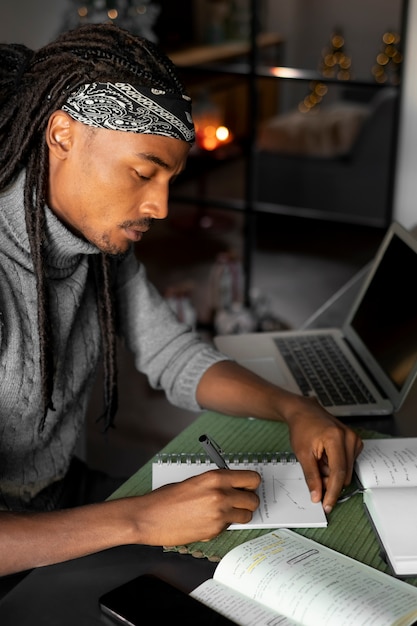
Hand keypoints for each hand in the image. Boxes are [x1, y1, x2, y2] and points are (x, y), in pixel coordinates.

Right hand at [135, 469, 260, 545]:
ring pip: (246, 515)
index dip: (251, 483)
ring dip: (239, 513)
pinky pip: (230, 526)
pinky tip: (209, 520)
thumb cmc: (167, 498)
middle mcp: (221, 495)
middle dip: (248, 500)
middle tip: (238, 500)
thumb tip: (234, 486)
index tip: (248, 486)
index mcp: (216, 478)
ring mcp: (219, 515)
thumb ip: (217, 482)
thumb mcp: (195, 480)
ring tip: (225, 511)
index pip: (252, 478)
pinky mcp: (214, 531)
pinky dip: (224, 524)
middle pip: (253, 499)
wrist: (150, 517)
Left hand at [285, 396, 362, 513]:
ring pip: (346, 471)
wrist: (304, 411)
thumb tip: (317, 496)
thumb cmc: (302, 427)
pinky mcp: (355, 442)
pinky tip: (325, 457)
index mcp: (336, 438)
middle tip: (314, 474)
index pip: (338, 473)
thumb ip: (311, 476)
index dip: (332, 492)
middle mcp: (349, 437)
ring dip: (332, 473)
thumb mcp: (302, 453)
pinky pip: (347, 464)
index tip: (327, 505)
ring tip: (318, 461)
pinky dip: (336, 466)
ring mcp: (354, 439)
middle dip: (329, 481)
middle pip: (344, 474)